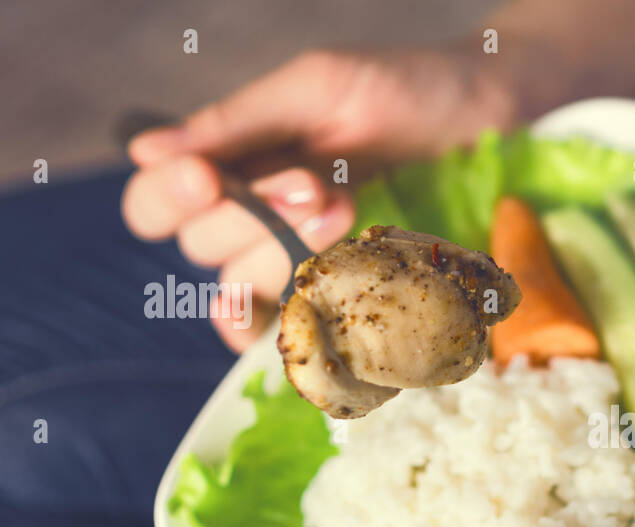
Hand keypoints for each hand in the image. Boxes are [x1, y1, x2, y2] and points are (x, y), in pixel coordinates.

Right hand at [121, 48, 519, 350]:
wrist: (488, 115)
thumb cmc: (404, 89)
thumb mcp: (317, 89)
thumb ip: (237, 124)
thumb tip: (146, 153)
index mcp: (237, 159)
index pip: (158, 203)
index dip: (168, 200)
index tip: (205, 179)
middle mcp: (258, 216)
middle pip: (204, 247)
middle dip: (253, 217)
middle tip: (316, 185)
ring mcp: (303, 259)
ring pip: (248, 285)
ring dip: (289, 250)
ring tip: (345, 208)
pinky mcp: (348, 293)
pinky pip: (292, 330)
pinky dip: (288, 324)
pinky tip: (304, 309)